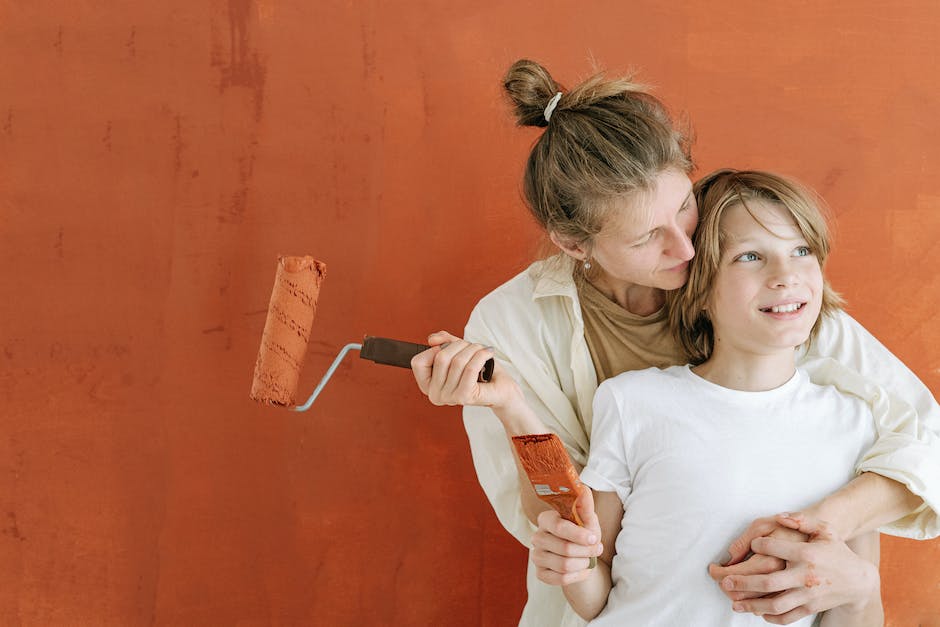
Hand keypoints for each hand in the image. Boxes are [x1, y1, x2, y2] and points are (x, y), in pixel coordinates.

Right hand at [410, 331, 518, 409]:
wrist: (501, 388)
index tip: (450, 349)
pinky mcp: (464, 397)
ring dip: (473, 349)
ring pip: (457, 361)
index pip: (418, 362)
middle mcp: (435, 395)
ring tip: (481, 350)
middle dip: (459, 345)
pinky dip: (481, 355)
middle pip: (440, 357)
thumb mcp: (459, 351)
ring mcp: (449, 398)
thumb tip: (432, 339)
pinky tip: (488, 353)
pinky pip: (470, 368)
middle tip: (472, 346)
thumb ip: (444, 342)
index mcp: (428, 386)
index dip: (434, 350)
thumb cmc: (480, 371)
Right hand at [531, 488, 602, 585]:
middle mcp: (537, 537)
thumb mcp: (587, 519)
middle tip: (597, 549)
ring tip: (589, 558)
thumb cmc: (583, 533)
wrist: (580, 555)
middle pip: (564, 548)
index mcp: (546, 519)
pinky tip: (582, 569)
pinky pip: (560, 579)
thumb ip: (585, 505)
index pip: (558, 527)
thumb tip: (583, 488)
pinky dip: (577, 576)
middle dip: (586, 551)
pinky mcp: (540, 573)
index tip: (593, 538)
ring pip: (563, 565)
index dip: (578, 535)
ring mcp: (536, 556)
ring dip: (583, 563)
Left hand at [717, 513, 879, 624]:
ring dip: (752, 605)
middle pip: (769, 582)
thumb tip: (781, 516)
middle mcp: (805, 576)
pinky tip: (758, 612)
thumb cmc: (836, 551)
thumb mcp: (824, 530)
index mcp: (806, 554)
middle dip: (744, 583)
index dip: (758, 545)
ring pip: (775, 604)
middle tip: (725, 581)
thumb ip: (802, 520)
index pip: (774, 549)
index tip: (752, 544)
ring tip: (734, 603)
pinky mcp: (810, 608)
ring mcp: (808, 595)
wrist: (859, 580)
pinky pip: (787, 617)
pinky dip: (771, 617)